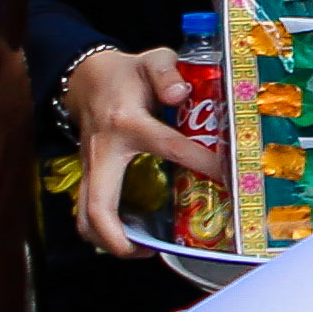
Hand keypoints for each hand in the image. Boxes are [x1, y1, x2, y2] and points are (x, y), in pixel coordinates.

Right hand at [61, 45, 225, 262]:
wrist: (86, 78)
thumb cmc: (126, 74)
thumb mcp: (151, 60)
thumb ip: (168, 72)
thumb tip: (180, 93)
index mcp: (126, 121)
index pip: (167, 145)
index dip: (200, 161)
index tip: (227, 175)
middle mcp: (104, 151)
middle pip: (98, 206)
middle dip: (119, 238)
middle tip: (151, 251)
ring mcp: (90, 168)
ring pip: (85, 217)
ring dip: (109, 241)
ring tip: (143, 250)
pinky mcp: (88, 177)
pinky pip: (88, 212)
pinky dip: (105, 231)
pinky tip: (134, 235)